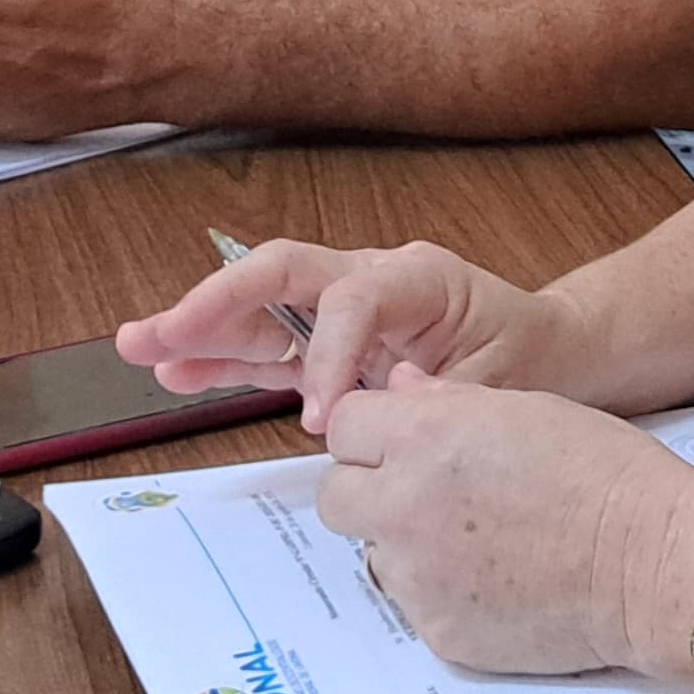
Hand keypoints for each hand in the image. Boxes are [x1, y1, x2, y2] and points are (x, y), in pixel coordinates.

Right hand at [116, 239, 597, 432]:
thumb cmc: (529, 358)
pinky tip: (178, 370)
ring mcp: (347, 306)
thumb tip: (372, 410)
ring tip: (141, 345)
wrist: (551, 353)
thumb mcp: (499, 379)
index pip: (350, 298)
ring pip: (263, 305)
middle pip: (283, 273)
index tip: (322, 419)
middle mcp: (373, 277)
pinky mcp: (333, 341)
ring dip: (202, 325)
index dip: (328, 355)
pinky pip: (271, 345)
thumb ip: (436, 392)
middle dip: (219, 301)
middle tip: (162, 332)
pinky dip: (225, 358)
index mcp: (420, 277)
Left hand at [315, 365, 693, 675]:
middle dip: (372, 489)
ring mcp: (416, 575)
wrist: (653, 564)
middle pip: (336, 496)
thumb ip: (447, 400)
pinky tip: (499, 578)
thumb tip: (398, 389)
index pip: (344, 425)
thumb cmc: (607, 475)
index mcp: (426, 437)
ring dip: (406, 542)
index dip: (375, 431)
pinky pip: (415, 602)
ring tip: (478, 538)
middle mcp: (405, 505)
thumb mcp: (528, 408)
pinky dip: (443, 590)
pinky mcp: (437, 629)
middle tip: (427, 491)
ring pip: (374, 553)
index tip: (402, 440)